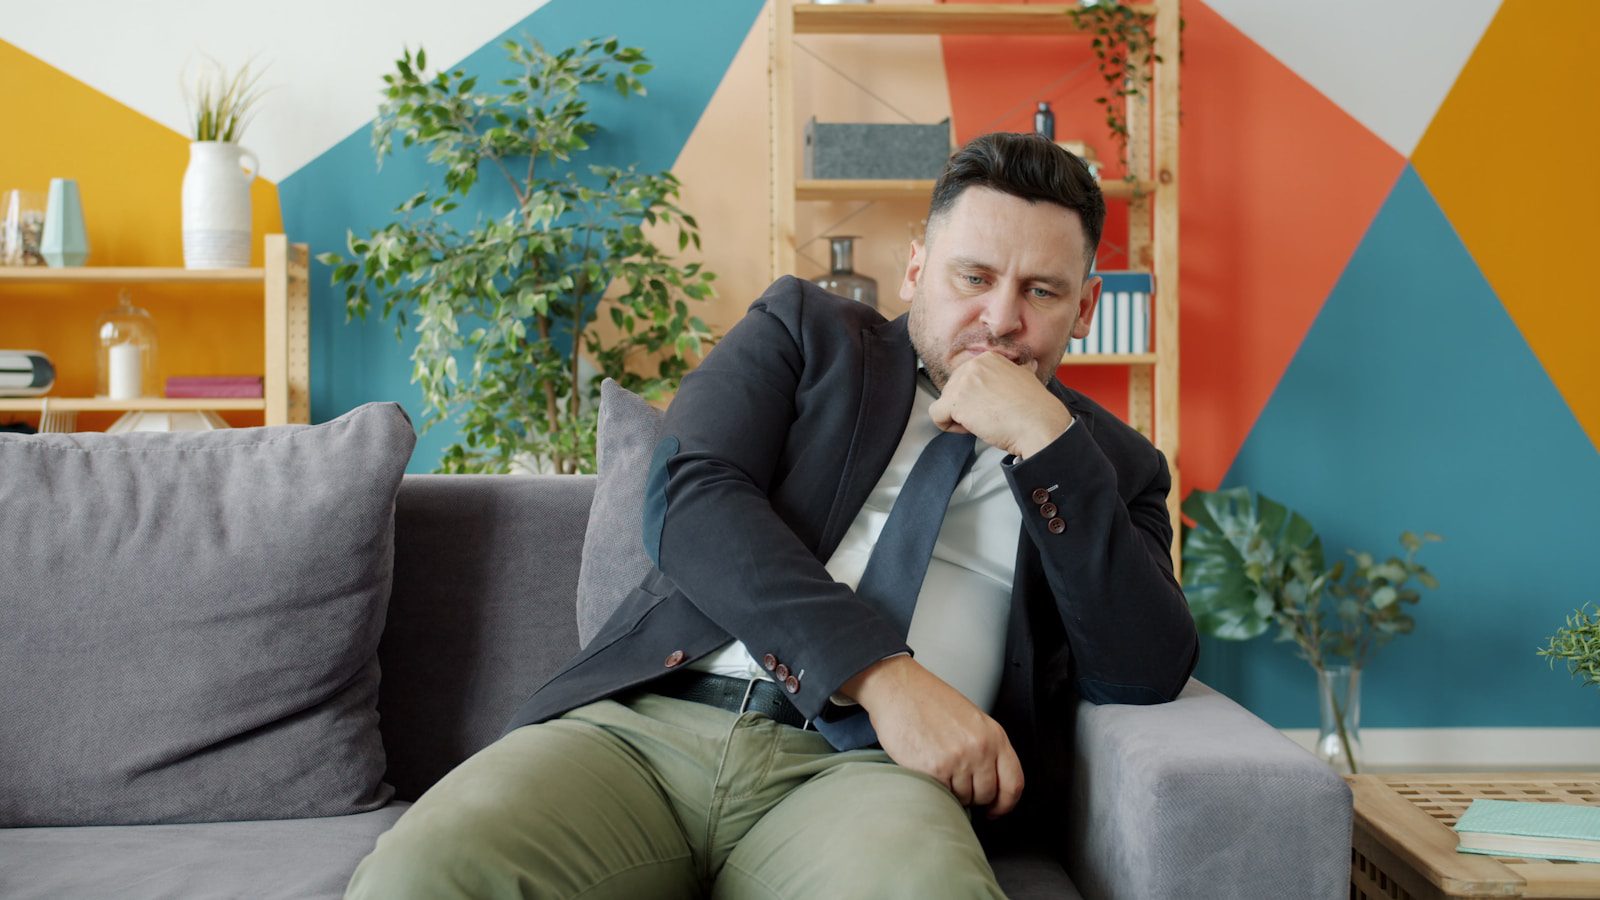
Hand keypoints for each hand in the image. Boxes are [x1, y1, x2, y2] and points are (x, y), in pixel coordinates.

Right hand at [840, 655, 1023, 817]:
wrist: (898, 688)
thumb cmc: (929, 701)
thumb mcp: (972, 720)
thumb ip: (986, 749)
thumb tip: (991, 783)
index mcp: (994, 735)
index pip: (1014, 783)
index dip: (1006, 803)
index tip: (996, 809)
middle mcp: (980, 748)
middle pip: (988, 795)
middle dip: (973, 797)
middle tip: (958, 784)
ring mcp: (958, 760)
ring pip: (964, 799)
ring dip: (952, 792)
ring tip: (939, 770)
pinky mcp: (934, 769)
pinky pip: (942, 795)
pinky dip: (935, 789)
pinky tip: (927, 769)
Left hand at [928, 352, 1072, 457]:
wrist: (1038, 424)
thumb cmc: (1035, 408)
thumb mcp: (1026, 379)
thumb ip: (1017, 371)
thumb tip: (1028, 366)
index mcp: (988, 359)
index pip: (965, 380)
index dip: (976, 398)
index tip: (994, 406)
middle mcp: (973, 365)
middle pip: (952, 391)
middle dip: (966, 408)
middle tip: (989, 417)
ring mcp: (963, 382)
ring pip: (945, 404)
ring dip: (960, 418)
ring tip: (984, 422)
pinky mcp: (955, 401)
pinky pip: (936, 416)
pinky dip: (949, 427)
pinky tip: (970, 428)